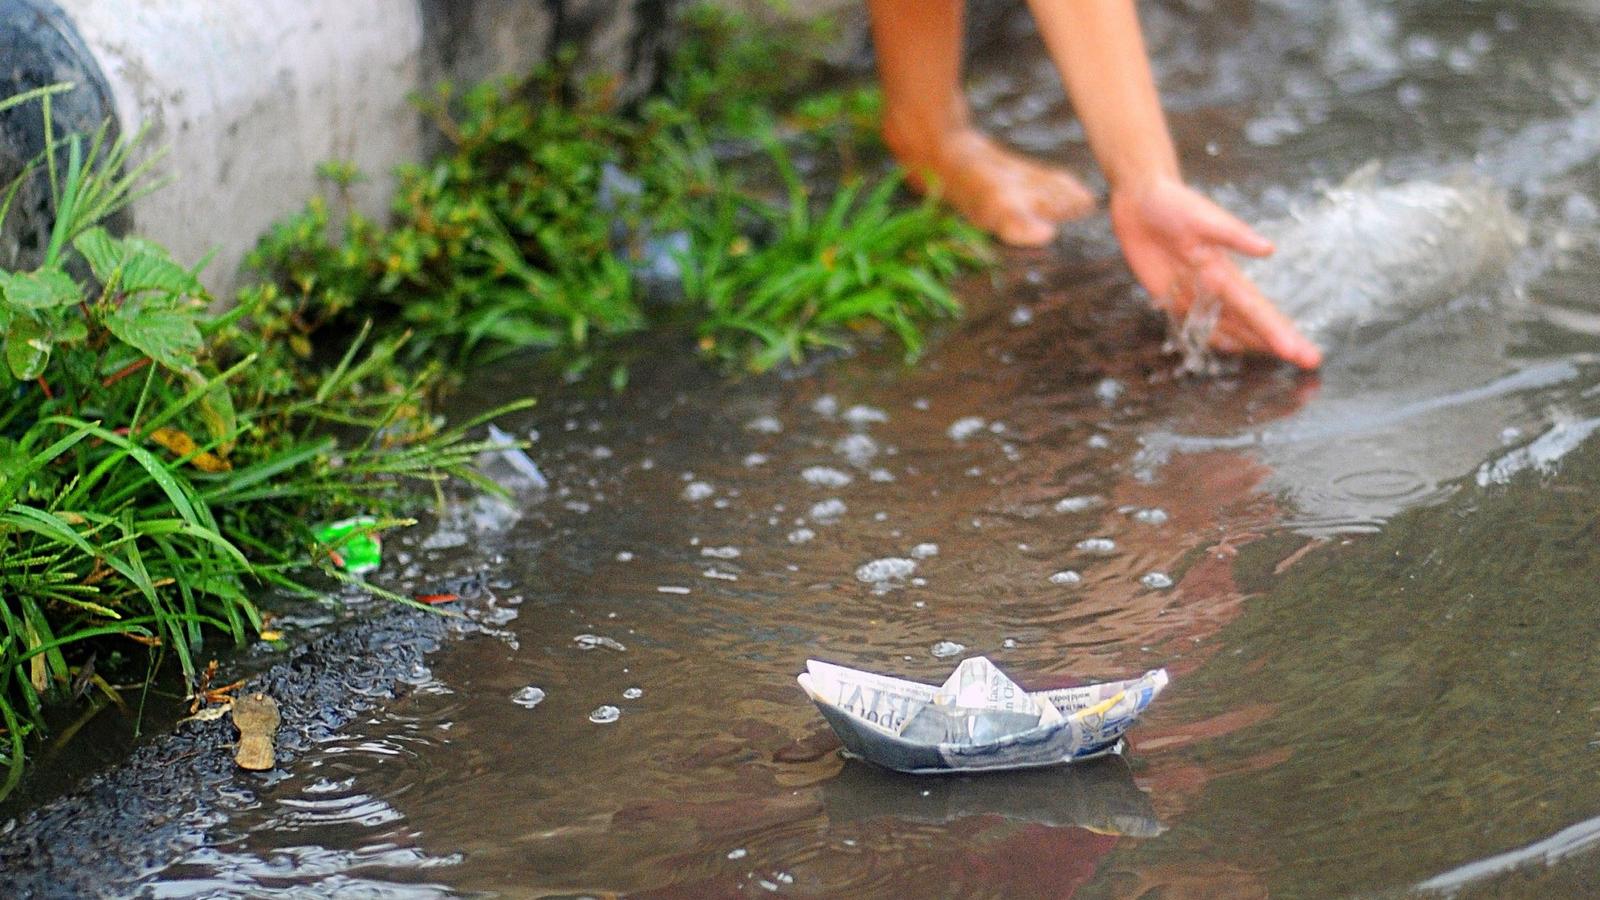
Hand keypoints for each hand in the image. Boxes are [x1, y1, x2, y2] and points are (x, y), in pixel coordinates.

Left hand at [1109, 175, 1321, 369]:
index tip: (1302, 352)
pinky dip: (1212, 336)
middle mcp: (1214, 286)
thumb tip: (1269, 250)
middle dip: (1277, 342)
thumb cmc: (1174, 203)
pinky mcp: (1168, 295)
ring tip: (1279, 357)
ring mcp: (1192, 293)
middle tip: (1310, 362)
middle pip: (1250, 322)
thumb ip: (1233, 235)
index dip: (1278, 332)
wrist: (1141, 200)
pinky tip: (1229, 346)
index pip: (1257, 308)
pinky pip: (1193, 323)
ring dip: (1251, 342)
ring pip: (1227, 326)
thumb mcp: (1203, 217)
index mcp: (1224, 271)